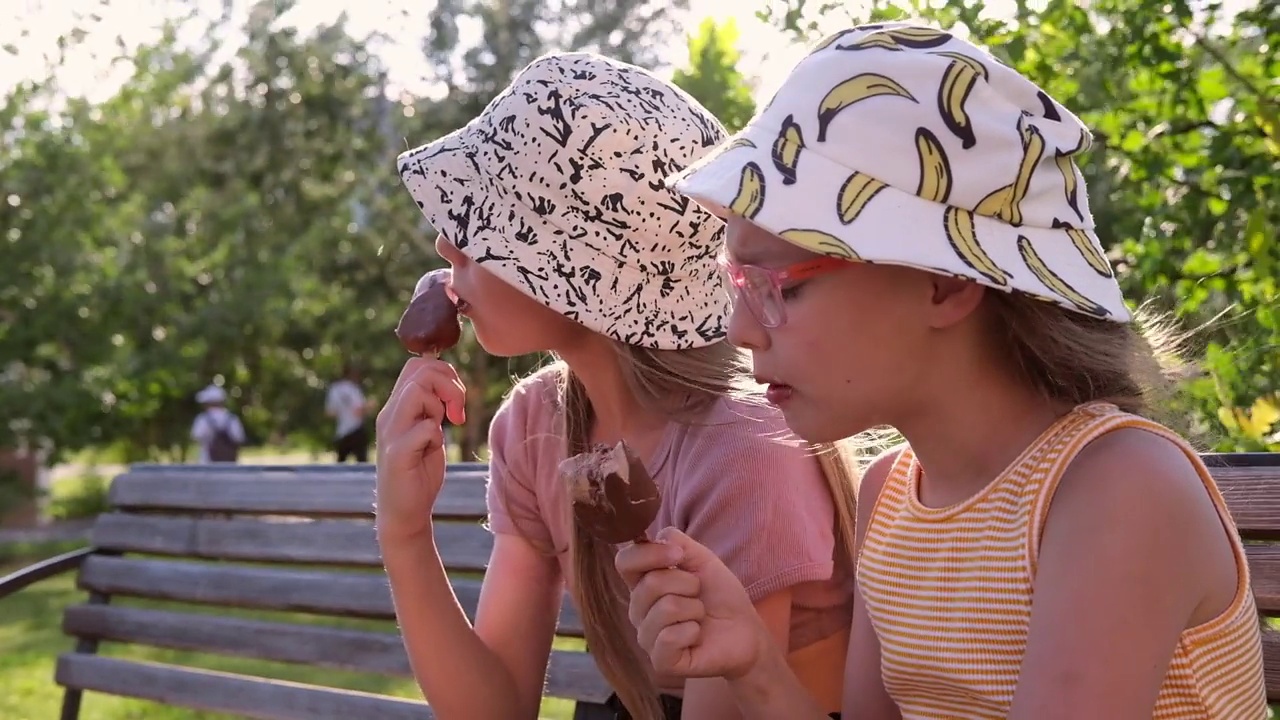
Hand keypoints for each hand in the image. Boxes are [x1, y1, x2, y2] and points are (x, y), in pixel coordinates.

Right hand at [374, 357, 465, 540]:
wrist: (404, 512)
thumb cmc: (420, 471)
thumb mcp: (430, 431)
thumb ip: (434, 407)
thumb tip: (451, 383)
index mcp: (397, 407)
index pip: (417, 366)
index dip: (444, 373)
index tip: (456, 400)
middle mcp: (390, 415)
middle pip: (420, 371)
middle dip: (450, 384)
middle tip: (457, 412)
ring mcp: (391, 433)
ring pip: (417, 392)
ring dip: (440, 406)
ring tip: (444, 426)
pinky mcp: (397, 454)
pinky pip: (423, 428)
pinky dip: (436, 435)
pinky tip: (434, 448)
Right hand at [616, 528, 769, 680]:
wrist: (745, 630)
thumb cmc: (720, 595)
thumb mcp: (701, 559)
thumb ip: (677, 542)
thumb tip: (653, 538)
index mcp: (642, 584)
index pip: (625, 562)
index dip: (650, 553)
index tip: (678, 555)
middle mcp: (638, 610)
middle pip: (651, 583)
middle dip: (688, 583)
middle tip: (698, 595)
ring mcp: (647, 637)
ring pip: (665, 608)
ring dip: (694, 608)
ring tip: (699, 616)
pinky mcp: (660, 662)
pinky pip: (670, 638)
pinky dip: (693, 631)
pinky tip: (696, 635)